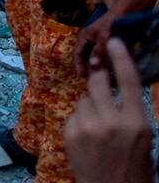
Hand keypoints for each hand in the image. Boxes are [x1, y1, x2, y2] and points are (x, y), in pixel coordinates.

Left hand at [64, 38, 153, 182]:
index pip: (128, 81)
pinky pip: (73, 114)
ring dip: (90, 105)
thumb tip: (117, 91)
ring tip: (98, 126)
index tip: (114, 42)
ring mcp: (86, 127)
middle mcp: (110, 121)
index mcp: (136, 123)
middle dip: (98, 78)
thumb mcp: (143, 141)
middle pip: (98, 83)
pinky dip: (79, 120)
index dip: (121, 58)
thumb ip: (130, 115)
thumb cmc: (134, 169)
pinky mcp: (69, 134)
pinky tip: (87, 137)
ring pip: (84, 99)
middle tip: (101, 78)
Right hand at [75, 3, 119, 76]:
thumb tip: (93, 66)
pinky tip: (106, 65)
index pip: (77, 53)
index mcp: (83, 36)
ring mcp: (94, 38)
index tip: (82, 76)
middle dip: (86, 66)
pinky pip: (98, 52)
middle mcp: (87, 38)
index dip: (78, 65)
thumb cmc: (110, 23)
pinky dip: (101, 59)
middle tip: (90, 78)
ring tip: (98, 74)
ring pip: (91, 53)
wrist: (121, 13)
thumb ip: (99, 51)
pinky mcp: (102, 39)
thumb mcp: (104, 37)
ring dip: (94, 63)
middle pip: (83, 54)